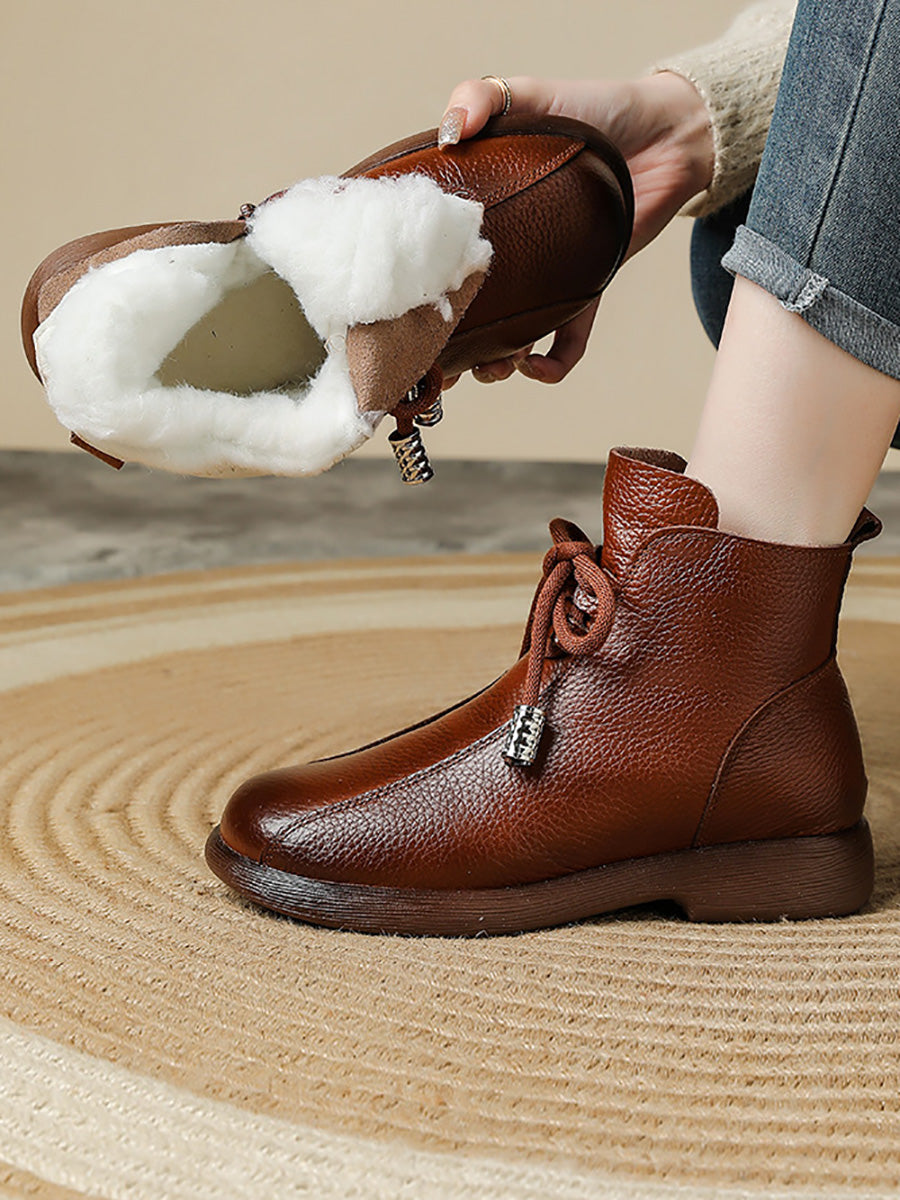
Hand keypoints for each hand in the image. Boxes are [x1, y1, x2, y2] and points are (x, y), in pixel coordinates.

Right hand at [438, 72, 714, 388]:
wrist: (663, 133)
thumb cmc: (594, 111)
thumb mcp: (528, 95)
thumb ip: (482, 97)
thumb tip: (449, 132)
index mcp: (479, 215)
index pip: (433, 260)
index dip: (412, 291)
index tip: (394, 313)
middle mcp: (505, 253)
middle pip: (465, 313)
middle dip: (446, 348)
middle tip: (434, 363)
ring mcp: (544, 277)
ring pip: (508, 339)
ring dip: (492, 364)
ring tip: (488, 366)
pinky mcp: (586, 291)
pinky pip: (566, 343)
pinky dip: (551, 366)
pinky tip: (534, 367)